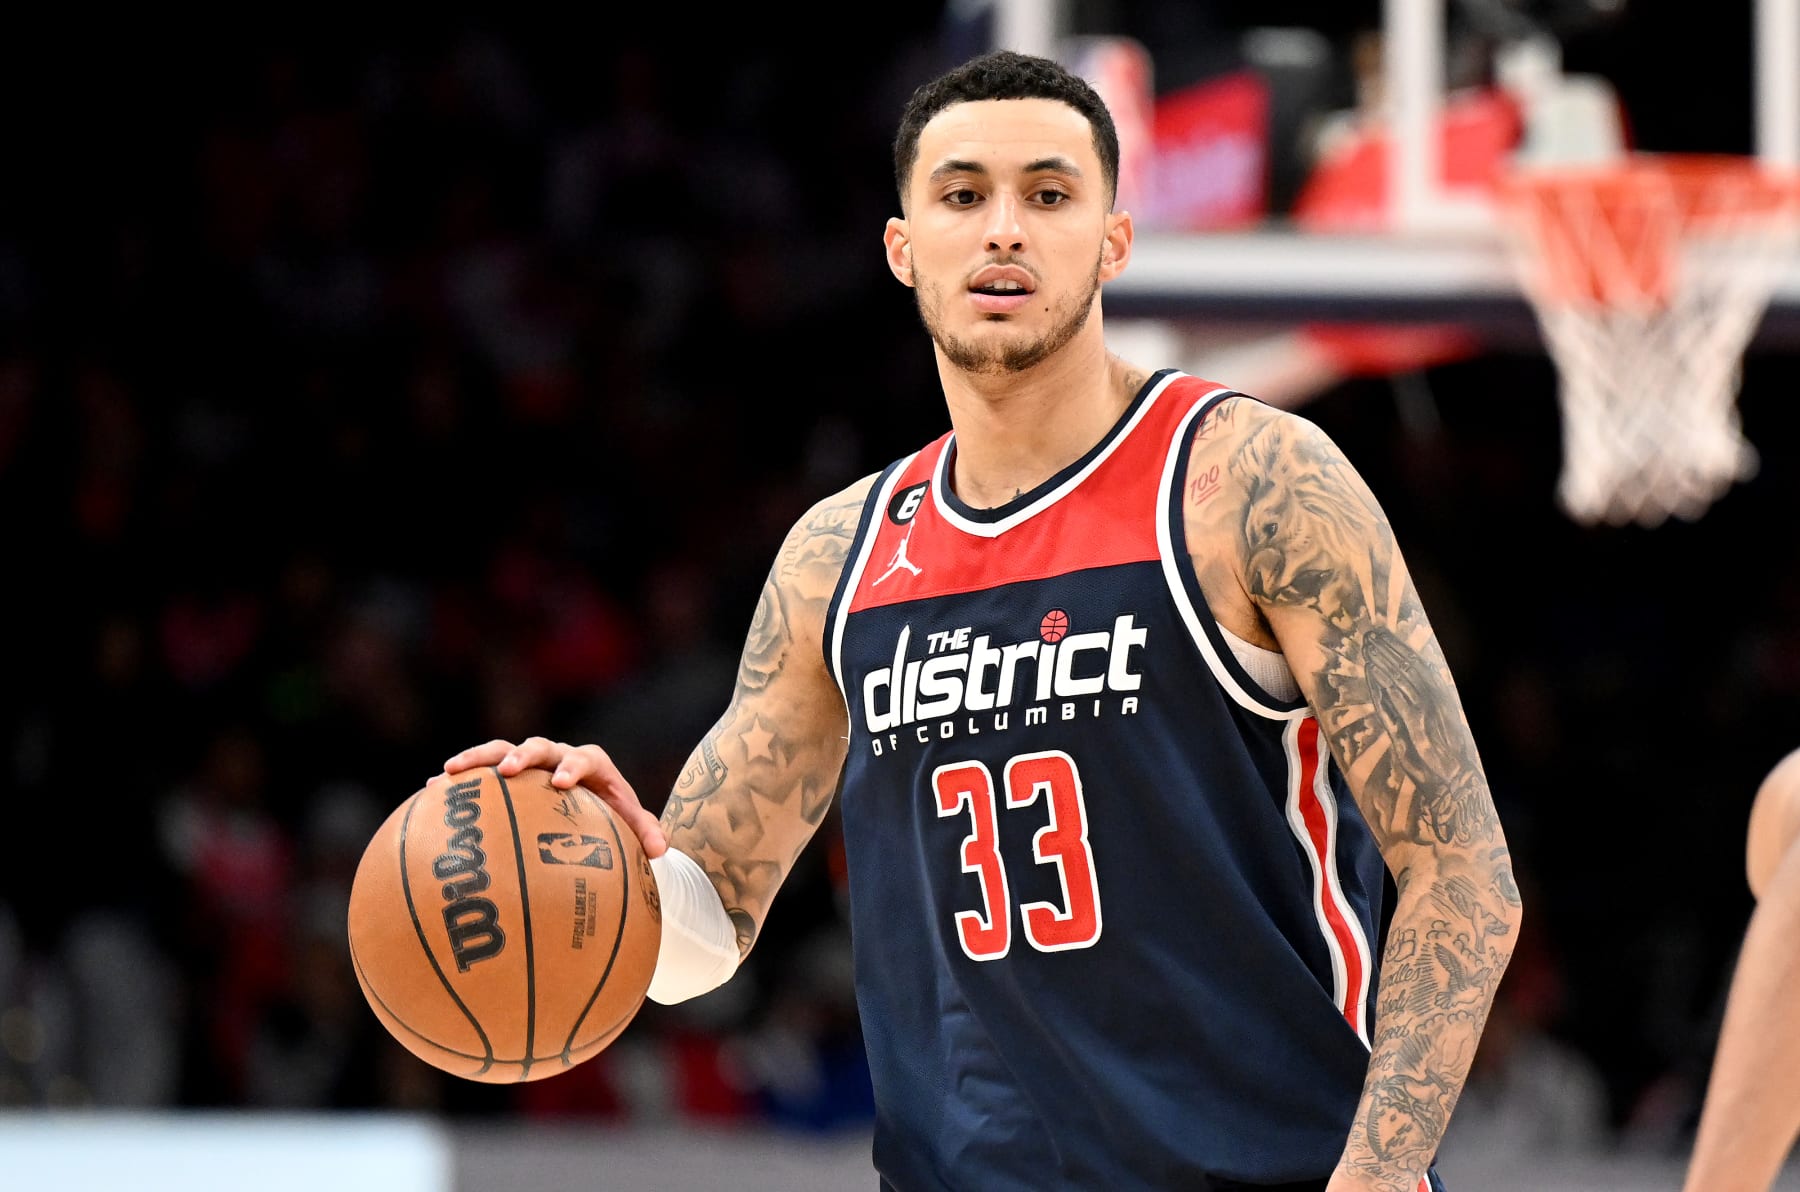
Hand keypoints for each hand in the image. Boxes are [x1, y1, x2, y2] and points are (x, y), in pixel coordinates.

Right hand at [443, 737, 668, 858]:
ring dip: (477, 759)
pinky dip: (459, 778)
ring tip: (448, 771)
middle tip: (507, 770)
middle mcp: (557, 757)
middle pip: (537, 746)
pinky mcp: (506, 774)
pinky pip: (480, 773)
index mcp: (591, 764)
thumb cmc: (612, 816)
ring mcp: (529, 763)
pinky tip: (429, 791)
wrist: (590, 804)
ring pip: (500, 751)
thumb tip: (663, 852)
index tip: (560, 783)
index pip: (584, 758)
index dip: (572, 766)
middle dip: (522, 755)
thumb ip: (644, 833)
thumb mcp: (629, 824)